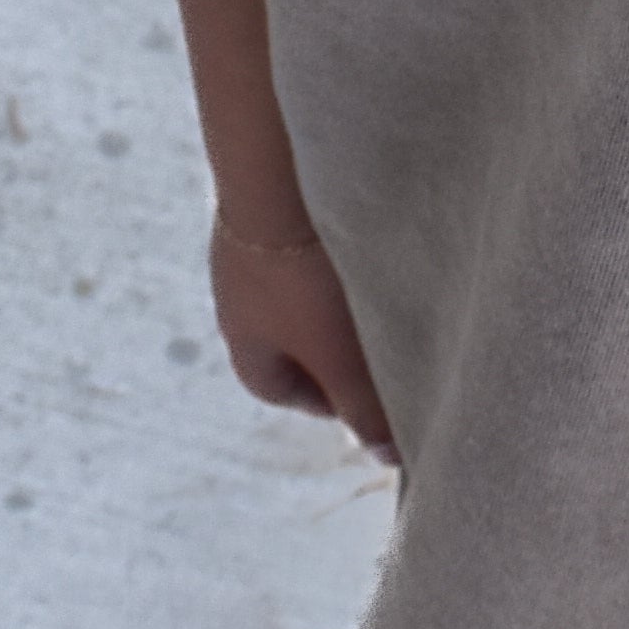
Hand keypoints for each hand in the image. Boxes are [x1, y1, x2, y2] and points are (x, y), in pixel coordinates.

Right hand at [206, 212, 396, 456]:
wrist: (276, 168)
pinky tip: (374, 233)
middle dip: (337, 345)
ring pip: (301, 283)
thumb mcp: (342, 358)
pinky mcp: (273, 196)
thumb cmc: (306, 277)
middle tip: (388, 340)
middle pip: (291, 336)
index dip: (330, 400)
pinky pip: (308, 233)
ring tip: (389, 284)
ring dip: (341, 291)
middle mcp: (239, 295)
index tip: (374, 396)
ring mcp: (250, 242)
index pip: (284, 389)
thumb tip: (390, 459)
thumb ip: (367, 411)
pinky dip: (338, 243)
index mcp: (246, 344)